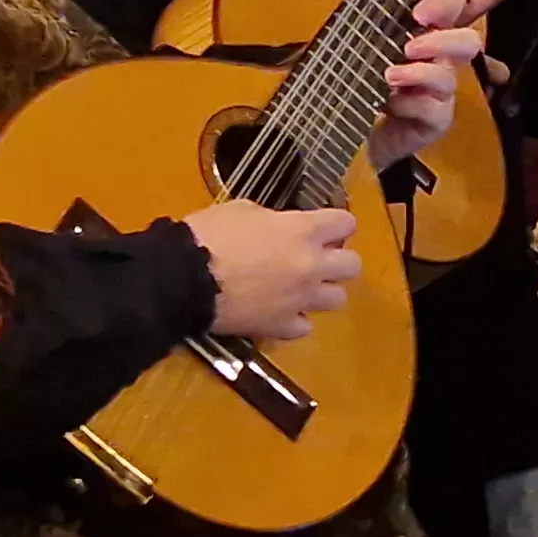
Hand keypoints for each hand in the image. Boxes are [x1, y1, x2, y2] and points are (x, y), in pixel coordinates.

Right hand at [186, 202, 361, 342]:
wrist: (184, 278)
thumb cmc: (209, 236)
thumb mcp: (241, 210)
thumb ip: (271, 220)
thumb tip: (276, 228)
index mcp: (302, 230)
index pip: (346, 223)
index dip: (337, 224)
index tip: (326, 227)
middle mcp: (310, 265)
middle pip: (353, 266)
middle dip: (339, 261)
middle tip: (319, 259)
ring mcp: (299, 299)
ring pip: (338, 299)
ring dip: (323, 292)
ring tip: (303, 288)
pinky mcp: (281, 326)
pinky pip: (304, 326)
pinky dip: (295, 319)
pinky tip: (280, 311)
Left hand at [369, 0, 486, 169]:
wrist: (352, 126)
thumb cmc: (363, 75)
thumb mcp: (360, 30)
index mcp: (429, 32)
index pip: (454, 7)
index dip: (445, 3)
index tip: (419, 10)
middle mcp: (441, 59)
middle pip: (469, 41)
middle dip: (441, 39)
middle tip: (409, 44)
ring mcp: (441, 91)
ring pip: (451, 76)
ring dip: (421, 71)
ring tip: (390, 74)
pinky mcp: (436, 120)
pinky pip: (435, 109)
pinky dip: (410, 104)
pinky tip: (388, 103)